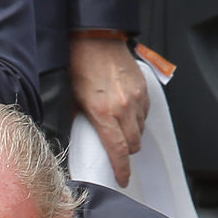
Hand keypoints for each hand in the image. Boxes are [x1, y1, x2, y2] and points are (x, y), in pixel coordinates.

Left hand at [69, 38, 149, 187]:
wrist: (97, 37)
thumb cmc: (80, 65)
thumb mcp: (72, 99)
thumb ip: (78, 122)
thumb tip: (77, 139)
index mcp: (103, 114)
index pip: (118, 151)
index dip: (122, 170)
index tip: (123, 179)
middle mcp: (123, 107)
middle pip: (133, 144)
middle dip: (126, 153)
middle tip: (118, 153)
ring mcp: (136, 97)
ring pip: (141, 129)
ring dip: (132, 134)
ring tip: (120, 129)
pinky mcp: (143, 87)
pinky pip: (145, 112)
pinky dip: (138, 117)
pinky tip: (126, 112)